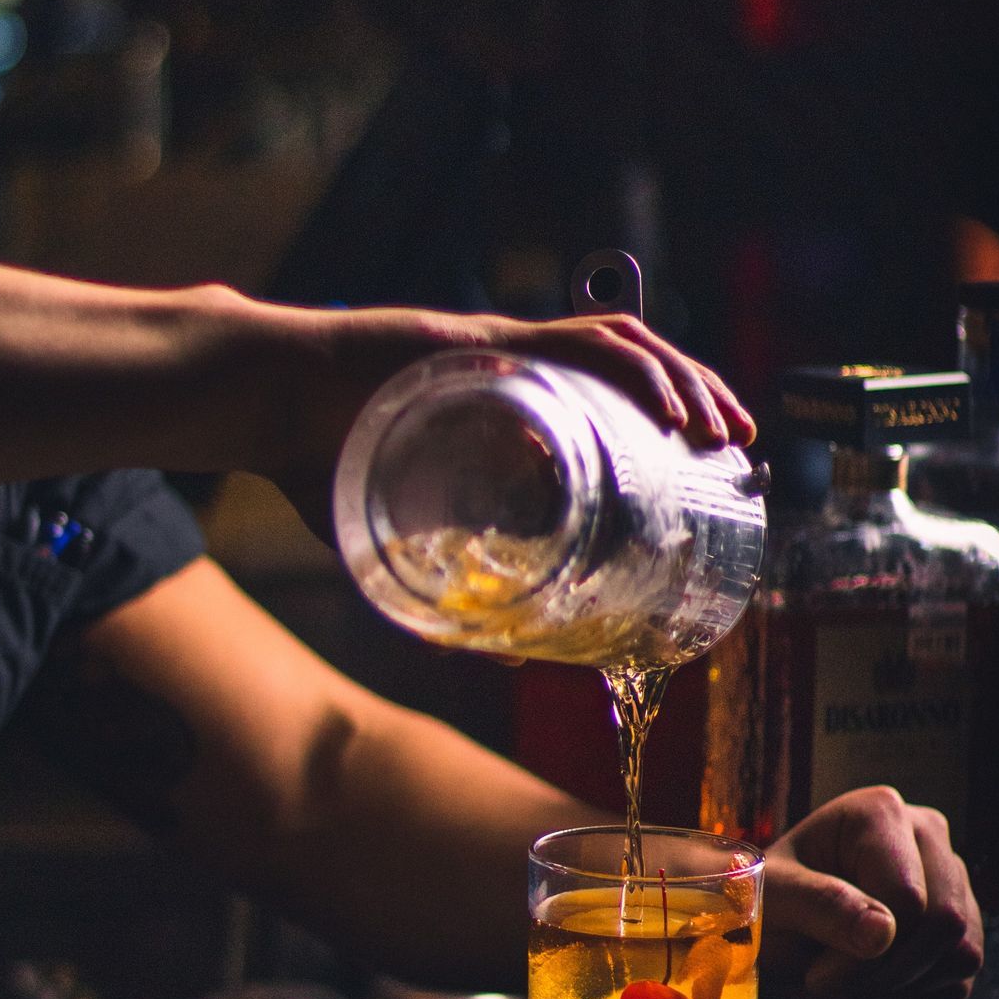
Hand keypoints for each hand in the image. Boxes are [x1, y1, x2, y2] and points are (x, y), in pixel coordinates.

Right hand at [277, 307, 755, 541]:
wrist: (264, 399)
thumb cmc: (317, 459)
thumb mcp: (395, 536)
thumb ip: (447, 587)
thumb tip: (512, 657)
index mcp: (510, 402)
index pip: (614, 393)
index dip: (672, 415)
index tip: (712, 458)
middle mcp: (520, 368)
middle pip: (637, 367)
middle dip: (699, 398)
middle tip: (735, 449)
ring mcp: (506, 348)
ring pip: (625, 347)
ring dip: (684, 381)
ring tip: (718, 427)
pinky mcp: (485, 341)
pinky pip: (579, 341)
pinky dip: (637, 367)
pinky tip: (669, 399)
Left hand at [759, 787, 982, 998]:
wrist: (772, 923)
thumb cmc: (767, 900)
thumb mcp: (773, 900)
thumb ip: (821, 905)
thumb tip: (883, 931)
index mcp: (878, 813)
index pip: (907, 898)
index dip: (866, 953)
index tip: (816, 974)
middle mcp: (925, 834)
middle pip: (945, 923)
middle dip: (885, 971)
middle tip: (830, 982)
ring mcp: (950, 876)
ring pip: (962, 952)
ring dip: (900, 983)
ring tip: (848, 974)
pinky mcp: (961, 919)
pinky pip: (962, 974)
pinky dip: (917, 990)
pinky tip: (873, 975)